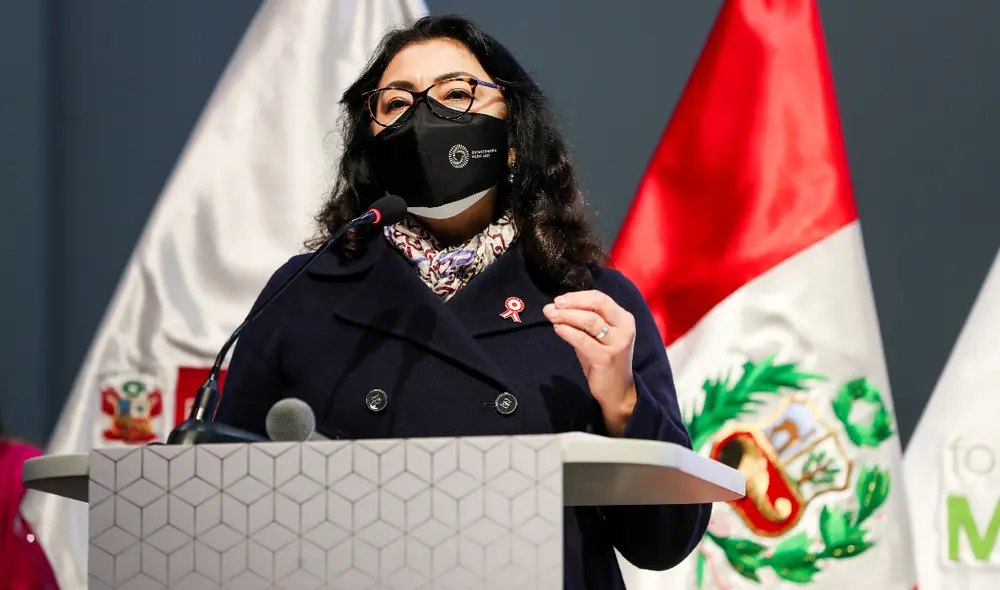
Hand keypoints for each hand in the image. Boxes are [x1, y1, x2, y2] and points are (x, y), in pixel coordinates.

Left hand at [543, 290, 637, 435]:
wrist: (617, 391)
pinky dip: (568, 332)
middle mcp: (624, 328)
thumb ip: (584, 322)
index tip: (559, 300)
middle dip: (572, 303)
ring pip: (589, 321)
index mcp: (623, 318)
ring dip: (566, 316)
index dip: (577, 296)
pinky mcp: (606, 357)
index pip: (600, 298)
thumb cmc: (605, 360)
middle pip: (597, 304)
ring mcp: (616, 343)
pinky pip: (583, 340)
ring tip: (550, 315)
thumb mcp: (598, 337)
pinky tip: (558, 329)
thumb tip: (557, 307)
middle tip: (552, 306)